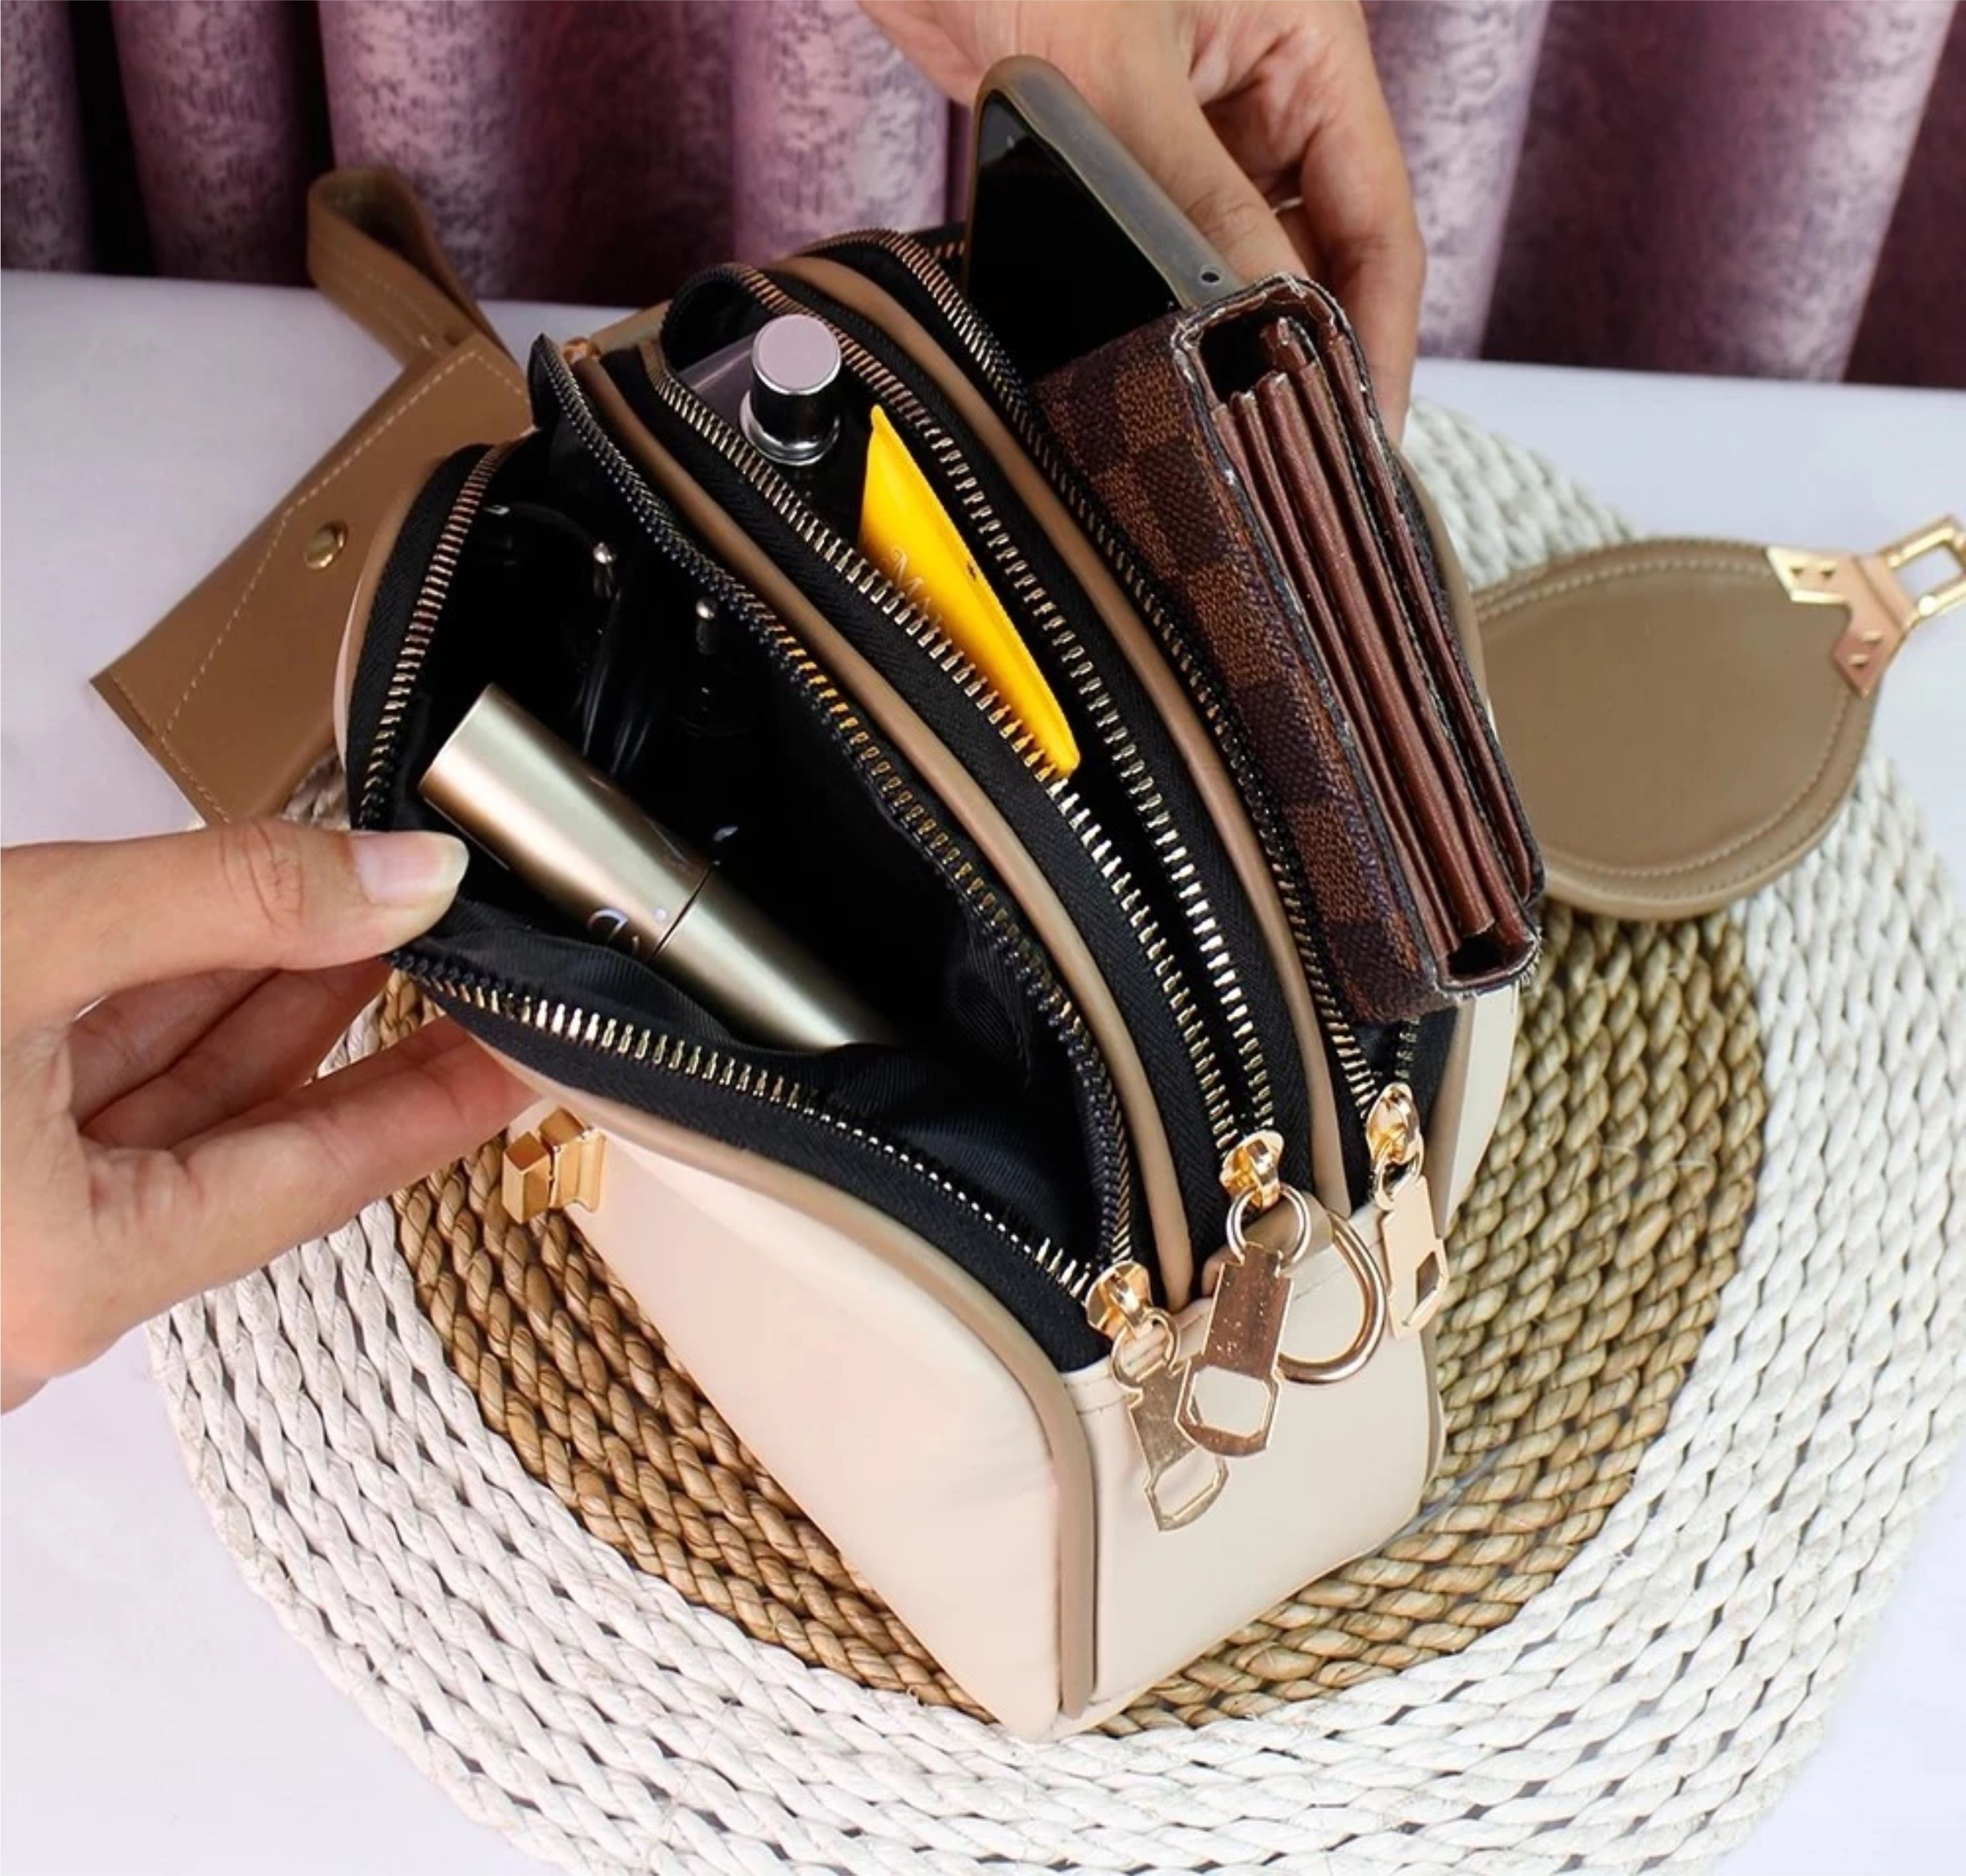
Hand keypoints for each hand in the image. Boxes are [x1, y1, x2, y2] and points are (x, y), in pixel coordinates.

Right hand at [1, 821, 526, 1408]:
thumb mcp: (27, 937)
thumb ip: (227, 900)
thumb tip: (406, 879)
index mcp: (73, 1274)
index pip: (331, 1174)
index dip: (447, 1097)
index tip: (537, 1049)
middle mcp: (46, 1277)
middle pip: (267, 1141)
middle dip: (369, 1030)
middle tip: (477, 968)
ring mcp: (11, 1229)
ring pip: (186, 1102)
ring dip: (276, 998)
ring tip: (378, 914)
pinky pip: (110, 1089)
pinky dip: (178, 1005)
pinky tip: (255, 932)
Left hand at [865, 0, 1421, 433]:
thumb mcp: (1124, 75)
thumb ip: (1200, 204)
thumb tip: (1265, 316)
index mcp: (1310, 49)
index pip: (1379, 222)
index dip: (1376, 339)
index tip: (1365, 435)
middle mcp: (1265, 90)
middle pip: (1321, 254)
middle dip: (1309, 353)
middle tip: (1296, 461)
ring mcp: (1195, 125)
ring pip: (1240, 261)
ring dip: (1232, 338)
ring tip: (1228, 434)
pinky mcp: (1123, 152)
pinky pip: (1166, 251)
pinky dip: (1164, 311)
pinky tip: (1155, 371)